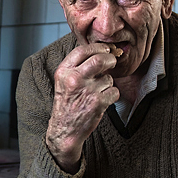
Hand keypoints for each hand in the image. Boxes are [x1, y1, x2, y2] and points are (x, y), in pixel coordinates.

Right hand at [45, 43, 119, 172]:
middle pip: (100, 59)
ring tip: (97, 93)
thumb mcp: (63, 81)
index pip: (82, 50)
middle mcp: (74, 79)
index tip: (105, 49)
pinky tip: (101, 101)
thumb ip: (77, 66)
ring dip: (107, 84)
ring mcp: (86, 91)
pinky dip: (111, 96)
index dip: (98, 47)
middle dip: (110, 59)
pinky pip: (114, 91)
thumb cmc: (66, 104)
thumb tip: (100, 52)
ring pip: (108, 78)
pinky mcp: (97, 102)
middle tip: (112, 62)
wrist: (64, 130)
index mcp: (63, 72)